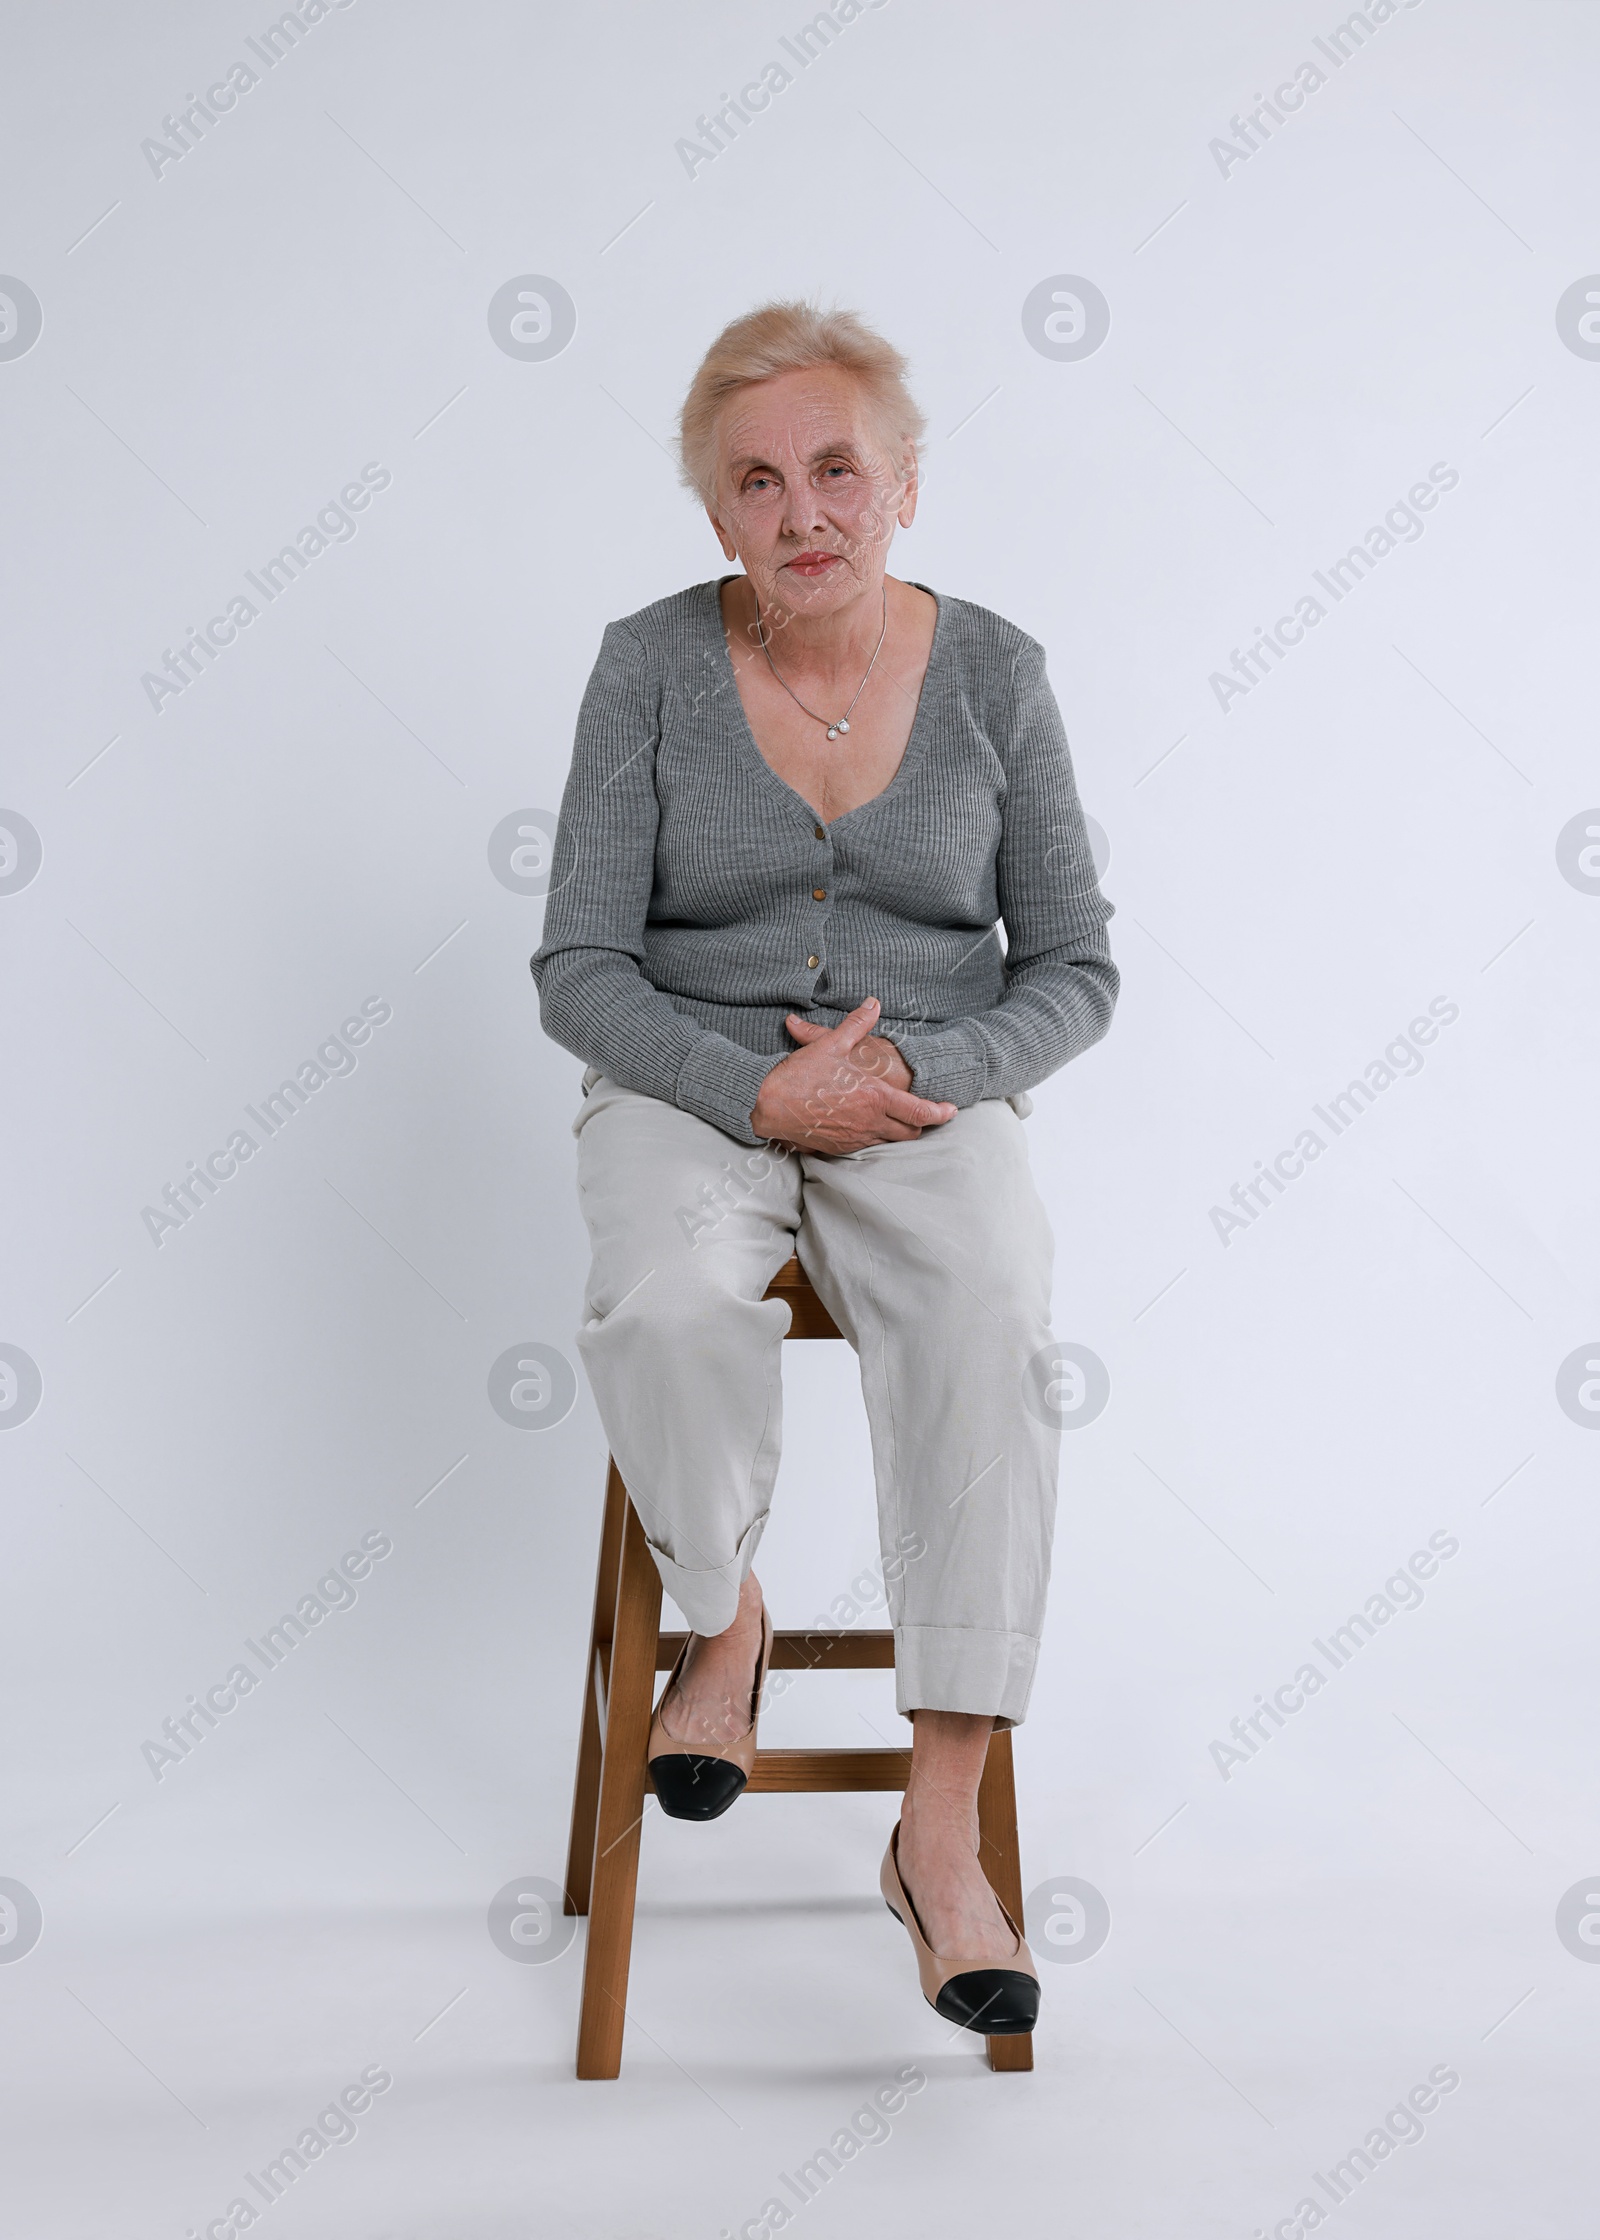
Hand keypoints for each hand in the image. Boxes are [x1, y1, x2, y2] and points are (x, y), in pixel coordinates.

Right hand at [750, 997, 956, 1153]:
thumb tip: (873, 1003)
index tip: (951, 1110)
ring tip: (896, 1118)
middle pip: (910, 1133)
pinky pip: (865, 1147)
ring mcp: (854, 1139)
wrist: (767, 1105)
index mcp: (875, 1098)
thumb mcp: (831, 1045)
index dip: (940, 1112)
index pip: (920, 1112)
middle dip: (921, 1124)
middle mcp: (869, 1123)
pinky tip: (865, 1124)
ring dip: (897, 1132)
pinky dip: (873, 1137)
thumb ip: (857, 1024)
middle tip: (924, 1113)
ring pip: (889, 1142)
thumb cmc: (800, 1075)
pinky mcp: (838, 1148)